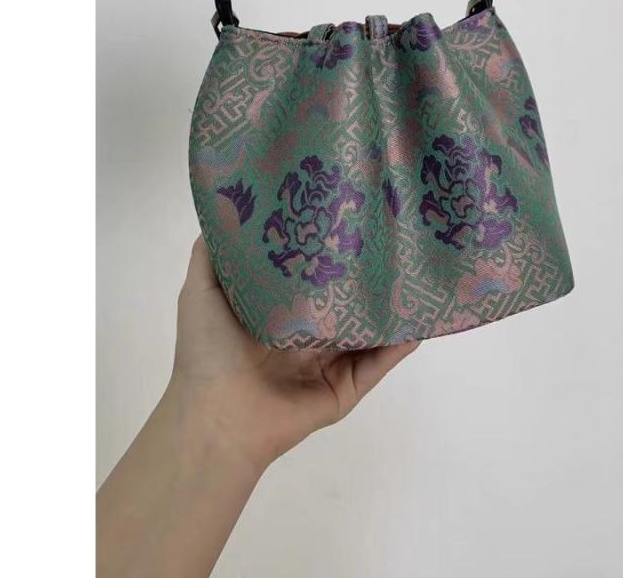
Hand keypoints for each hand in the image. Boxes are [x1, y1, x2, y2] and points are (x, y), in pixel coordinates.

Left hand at [169, 236, 419, 471]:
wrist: (218, 417)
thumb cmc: (208, 351)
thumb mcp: (202, 290)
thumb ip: (213, 253)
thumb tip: (231, 206)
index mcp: (279, 314)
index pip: (313, 276)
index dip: (329, 249)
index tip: (348, 216)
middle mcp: (308, 336)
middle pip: (346, 301)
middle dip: (365, 275)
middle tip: (391, 238)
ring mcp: (331, 363)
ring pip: (370, 329)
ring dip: (391, 307)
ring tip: (414, 272)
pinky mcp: (347, 387)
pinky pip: (380, 362)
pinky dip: (401, 343)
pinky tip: (420, 318)